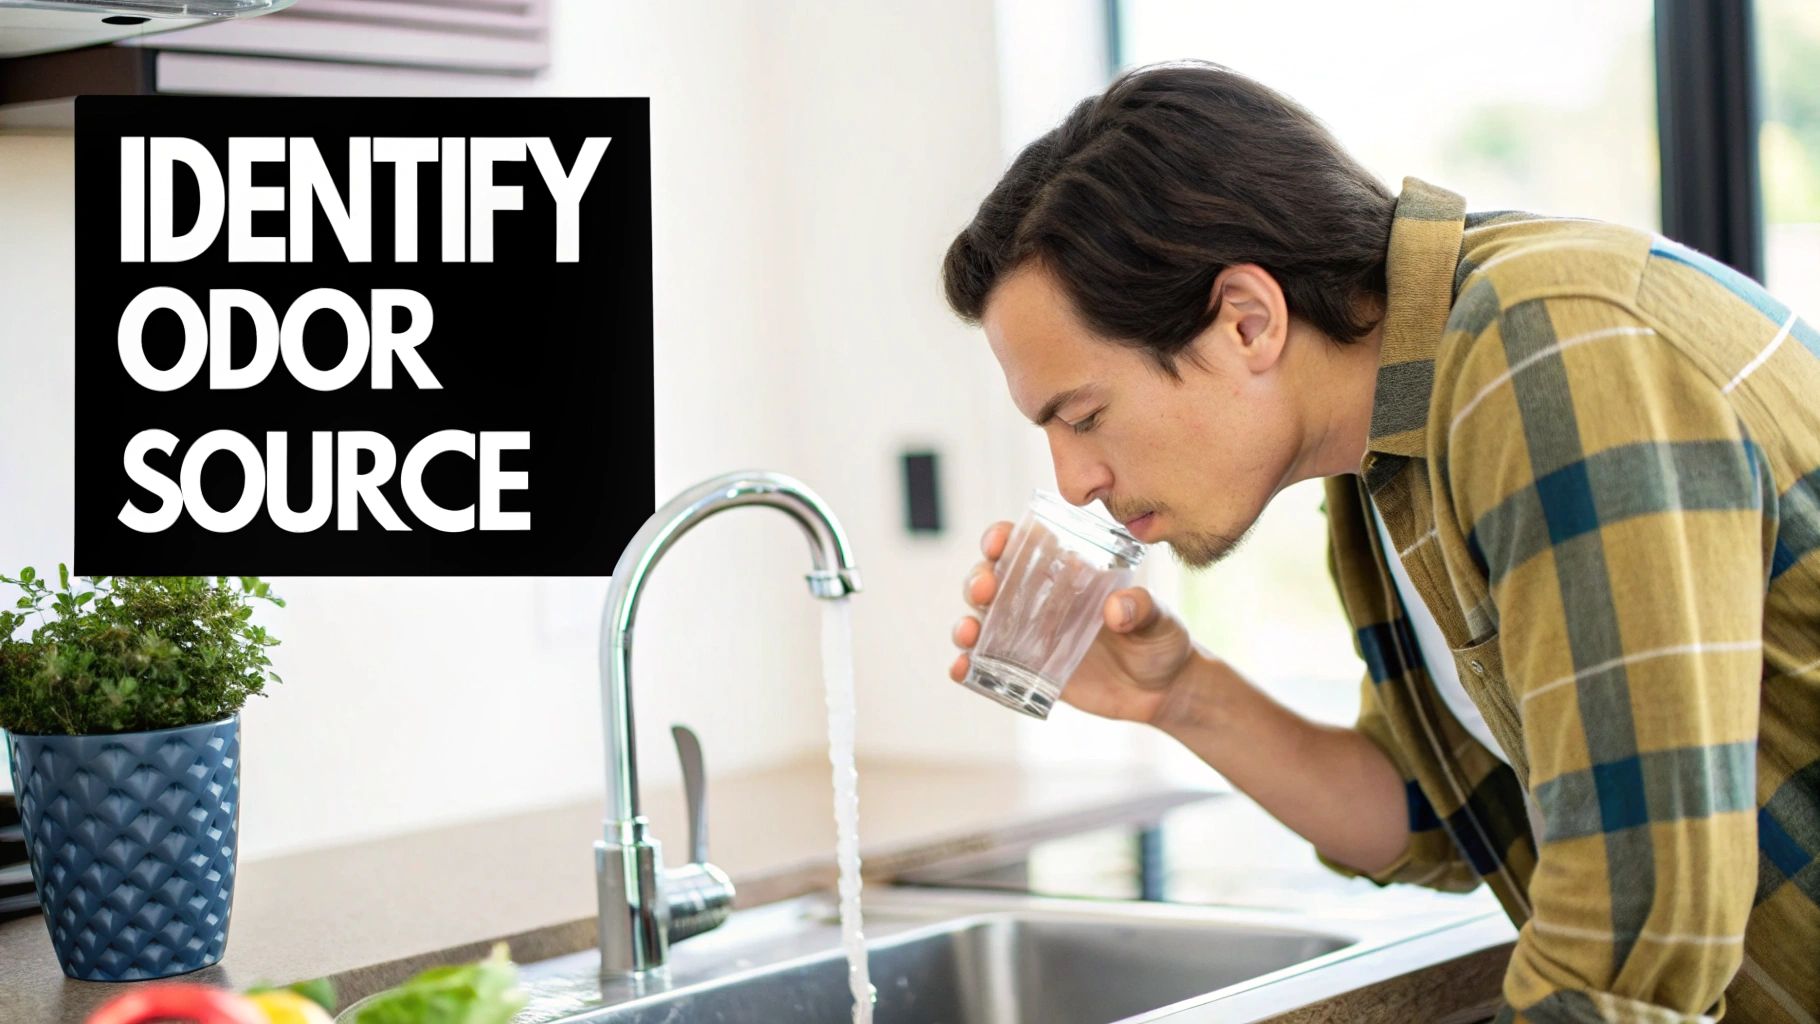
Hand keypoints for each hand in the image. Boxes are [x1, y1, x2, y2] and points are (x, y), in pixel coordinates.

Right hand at [948, 521, 1198, 724]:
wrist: (1163, 691)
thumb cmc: (1161, 641)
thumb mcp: (1159, 619)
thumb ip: (1142, 609)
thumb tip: (1116, 609)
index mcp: (1067, 575)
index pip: (1024, 546)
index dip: (1002, 538)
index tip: (997, 541)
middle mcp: (1040, 601)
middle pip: (992, 581)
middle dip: (978, 580)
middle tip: (984, 589)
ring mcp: (1030, 637)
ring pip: (982, 622)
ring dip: (967, 623)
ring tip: (967, 634)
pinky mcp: (1027, 672)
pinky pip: (988, 666)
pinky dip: (968, 666)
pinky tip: (962, 670)